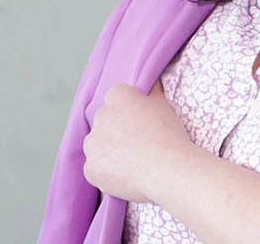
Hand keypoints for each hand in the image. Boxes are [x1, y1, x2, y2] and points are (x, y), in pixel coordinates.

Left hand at [83, 81, 192, 202]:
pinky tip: (126, 174)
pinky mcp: (90, 168)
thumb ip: (152, 92)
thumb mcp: (164, 105)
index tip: (140, 119)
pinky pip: (95, 167)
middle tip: (138, 141)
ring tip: (132, 160)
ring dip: (109, 149)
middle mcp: (100, 117)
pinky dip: (106, 171)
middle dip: (117, 128)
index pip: (117, 96)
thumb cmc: (169, 135)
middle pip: (105, 120)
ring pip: (97, 144)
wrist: (166, 169)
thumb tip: (150, 85)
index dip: (129, 108)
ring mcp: (93, 144)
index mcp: (118, 98)